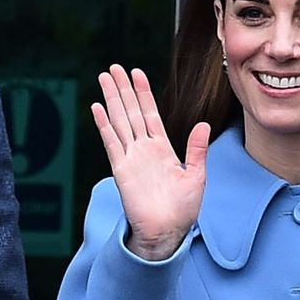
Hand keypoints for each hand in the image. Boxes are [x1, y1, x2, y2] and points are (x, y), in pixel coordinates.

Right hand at [92, 65, 210, 260]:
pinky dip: (104, 124)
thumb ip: (196, 149)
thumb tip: (203, 124)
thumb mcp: (196, 175)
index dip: (143, 93)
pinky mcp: (121, 169)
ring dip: (111, 99)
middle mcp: (144, 149)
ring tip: (104, 78)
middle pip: (130, 111)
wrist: (167, 232)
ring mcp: (131, 157)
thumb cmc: (183, 209)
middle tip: (114, 67)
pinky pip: (111, 142)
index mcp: (162, 148)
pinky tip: (97, 107)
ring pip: (119, 120)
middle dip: (123, 89)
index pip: (150, 113)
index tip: (137, 73)